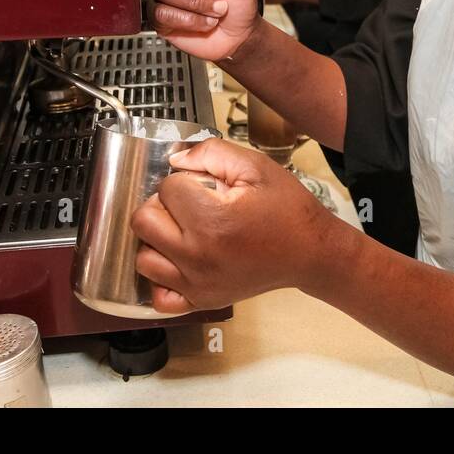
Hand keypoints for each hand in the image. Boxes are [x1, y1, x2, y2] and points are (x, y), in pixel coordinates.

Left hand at [130, 138, 338, 312]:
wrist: (310, 252)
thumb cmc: (287, 208)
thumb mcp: (256, 166)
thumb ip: (211, 153)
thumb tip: (175, 159)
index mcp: (211, 221)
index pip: (167, 188)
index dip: (185, 179)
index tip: (207, 186)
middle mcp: (198, 257)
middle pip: (143, 221)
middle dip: (163, 205)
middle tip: (191, 204)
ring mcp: (196, 283)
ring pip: (143, 257)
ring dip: (158, 239)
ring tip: (185, 231)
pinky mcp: (200, 300)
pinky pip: (158, 295)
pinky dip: (162, 277)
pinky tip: (179, 260)